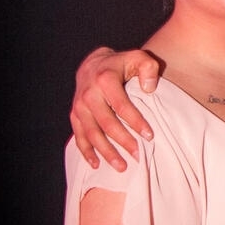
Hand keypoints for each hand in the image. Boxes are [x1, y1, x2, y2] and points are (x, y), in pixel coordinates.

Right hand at [69, 46, 158, 170]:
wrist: (93, 64)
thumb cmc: (121, 64)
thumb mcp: (138, 57)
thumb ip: (148, 68)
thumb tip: (149, 88)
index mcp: (105, 79)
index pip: (122, 105)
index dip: (136, 122)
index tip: (149, 136)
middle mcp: (89, 94)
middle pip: (107, 123)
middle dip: (123, 141)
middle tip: (138, 155)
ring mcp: (79, 106)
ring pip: (92, 134)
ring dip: (106, 152)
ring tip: (122, 166)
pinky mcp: (75, 115)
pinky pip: (79, 136)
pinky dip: (87, 152)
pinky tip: (96, 164)